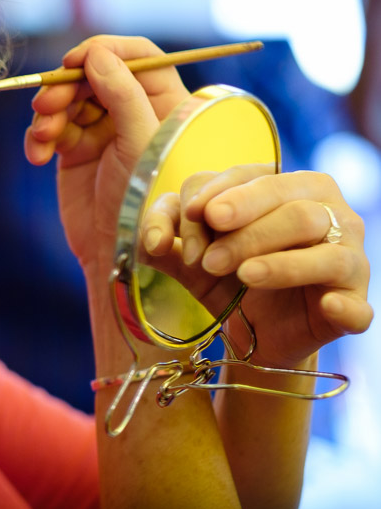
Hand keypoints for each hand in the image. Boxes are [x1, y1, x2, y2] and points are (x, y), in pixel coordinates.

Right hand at [23, 35, 188, 275]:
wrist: (116, 253)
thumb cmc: (143, 201)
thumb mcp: (140, 143)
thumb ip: (122, 94)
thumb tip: (95, 54)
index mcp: (162, 104)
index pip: (138, 56)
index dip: (106, 51)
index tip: (76, 61)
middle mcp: (132, 112)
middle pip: (94, 74)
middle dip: (66, 86)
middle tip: (47, 104)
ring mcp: (101, 130)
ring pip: (67, 98)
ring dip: (48, 112)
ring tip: (43, 136)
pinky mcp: (73, 150)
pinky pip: (50, 127)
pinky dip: (38, 137)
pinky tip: (38, 156)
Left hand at [146, 166, 372, 366]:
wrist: (254, 333)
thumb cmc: (227, 279)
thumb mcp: (189, 256)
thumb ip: (166, 238)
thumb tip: (152, 240)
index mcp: (284, 185)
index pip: (250, 175)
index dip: (217, 195)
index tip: (192, 215)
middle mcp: (325, 209)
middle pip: (289, 202)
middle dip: (244, 229)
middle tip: (209, 259)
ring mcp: (347, 253)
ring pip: (323, 242)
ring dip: (279, 260)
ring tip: (244, 275)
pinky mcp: (355, 301)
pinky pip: (357, 301)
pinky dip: (344, 303)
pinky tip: (327, 305)